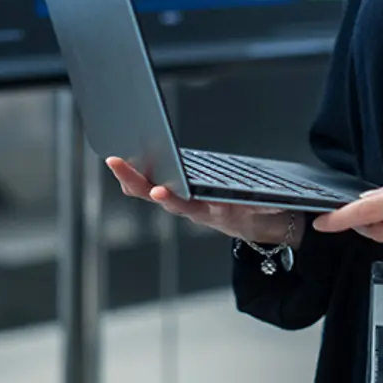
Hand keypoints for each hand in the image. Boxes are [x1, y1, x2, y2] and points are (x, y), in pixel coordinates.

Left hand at [105, 157, 299, 245]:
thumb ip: (265, 207)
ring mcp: (182, 203)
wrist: (253, 223)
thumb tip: (268, 204)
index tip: (158, 192)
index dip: (173, 200)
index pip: (189, 207)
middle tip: (117, 163)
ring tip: (114, 160)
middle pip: (159, 197)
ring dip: (131, 177)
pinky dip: (137, 175)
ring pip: (150, 191)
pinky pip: (151, 186)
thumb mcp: (267, 210)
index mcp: (212, 213)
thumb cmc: (257, 212)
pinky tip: (123, 162)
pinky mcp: (177, 194)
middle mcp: (191, 209)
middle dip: (136, 181)